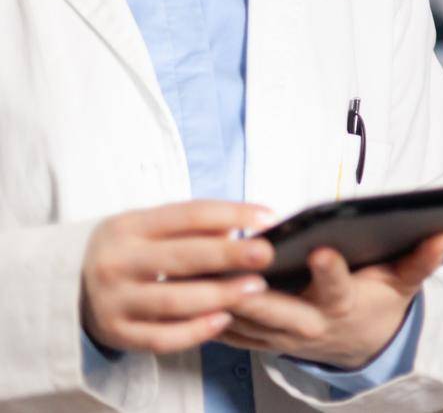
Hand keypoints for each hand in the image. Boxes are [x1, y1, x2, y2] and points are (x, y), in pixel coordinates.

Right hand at [80, 200, 275, 354]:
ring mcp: (114, 301)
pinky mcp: (117, 333)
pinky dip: (195, 331)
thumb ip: (190, 225)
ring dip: (219, 295)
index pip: (188, 215)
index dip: (232, 213)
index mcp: (129, 227)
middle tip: (266, 254)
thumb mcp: (147, 226)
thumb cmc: (126, 250)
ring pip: (174, 300)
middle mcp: (118, 262)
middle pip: (183, 257)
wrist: (65, 286)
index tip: (269, 216)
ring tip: (255, 288)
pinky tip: (223, 320)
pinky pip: (162, 338)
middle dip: (229, 255)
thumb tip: (241, 225)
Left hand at [218, 233, 442, 369]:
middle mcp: (308, 324)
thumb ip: (419, 262)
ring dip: (220, 303)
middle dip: (254, 291)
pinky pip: (228, 332)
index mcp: (342, 304)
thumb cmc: (377, 302)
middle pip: (276, 310)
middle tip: (234, 268)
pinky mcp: (259, 340)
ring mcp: (280, 336)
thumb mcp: (402, 284)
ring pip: (244, 322)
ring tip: (197, 275)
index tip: (321, 249)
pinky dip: (207, 316)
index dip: (329, 270)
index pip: (336, 286)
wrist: (358, 345)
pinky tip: (187, 292)